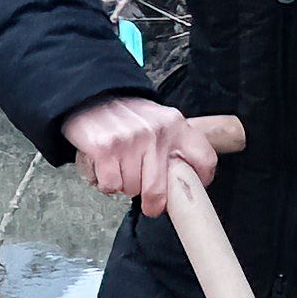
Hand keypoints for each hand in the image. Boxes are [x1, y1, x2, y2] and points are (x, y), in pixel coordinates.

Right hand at [60, 95, 236, 211]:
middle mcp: (156, 132)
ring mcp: (130, 140)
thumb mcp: (162, 122)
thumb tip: (191, 180)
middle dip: (152, 202)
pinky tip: (104, 166)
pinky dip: (104, 182)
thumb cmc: (128, 116)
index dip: (200, 181)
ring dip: (123, 186)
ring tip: (119, 167)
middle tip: (147, 200)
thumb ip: (178, 146)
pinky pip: (110, 185)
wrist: (91, 95)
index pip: (205, 160)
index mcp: (176, 125)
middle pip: (160, 190)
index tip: (189, 192)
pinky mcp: (105, 149)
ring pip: (131, 189)